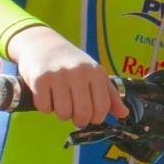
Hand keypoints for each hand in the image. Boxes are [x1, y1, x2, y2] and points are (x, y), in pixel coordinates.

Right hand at [7, 25, 126, 126]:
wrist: (42, 43)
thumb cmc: (71, 62)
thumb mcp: (94, 73)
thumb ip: (110, 95)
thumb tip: (124, 114)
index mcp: (95, 72)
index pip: (102, 107)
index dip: (97, 118)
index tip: (91, 116)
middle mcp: (78, 72)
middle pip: (83, 113)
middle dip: (79, 120)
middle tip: (74, 114)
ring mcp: (58, 75)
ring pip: (63, 113)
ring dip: (61, 114)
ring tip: (60, 102)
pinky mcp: (39, 79)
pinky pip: (45, 107)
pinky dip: (45, 107)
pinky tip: (47, 95)